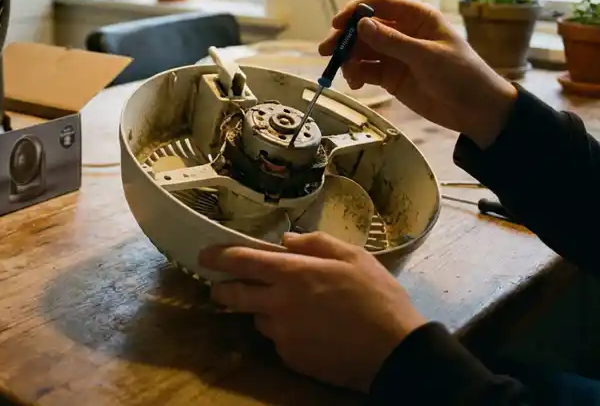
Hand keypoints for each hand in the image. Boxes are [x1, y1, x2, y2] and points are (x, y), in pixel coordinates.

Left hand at [199, 232, 426, 391]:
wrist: (395, 352)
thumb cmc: (377, 297)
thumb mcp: (353, 256)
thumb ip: (315, 242)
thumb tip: (286, 240)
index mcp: (292, 273)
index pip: (241, 261)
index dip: (218, 257)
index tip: (204, 255)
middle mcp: (279, 304)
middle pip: (233, 296)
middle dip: (222, 289)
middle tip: (221, 286)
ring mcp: (283, 334)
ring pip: (258, 319)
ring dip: (263, 311)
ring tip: (291, 308)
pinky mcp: (292, 358)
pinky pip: (278, 341)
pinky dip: (285, 332)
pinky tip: (309, 330)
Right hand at [318, 0, 517, 147]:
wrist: (478, 111)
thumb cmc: (461, 75)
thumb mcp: (427, 56)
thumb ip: (392, 41)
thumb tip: (361, 24)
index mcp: (416, 18)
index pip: (379, 4)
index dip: (355, 11)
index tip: (337, 23)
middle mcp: (402, 32)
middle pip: (365, 28)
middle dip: (345, 38)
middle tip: (328, 51)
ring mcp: (395, 54)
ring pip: (362, 50)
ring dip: (349, 58)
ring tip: (344, 73)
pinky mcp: (391, 76)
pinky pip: (366, 70)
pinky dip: (356, 74)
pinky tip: (354, 83)